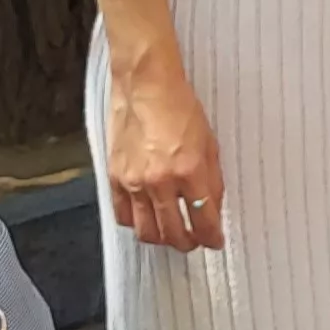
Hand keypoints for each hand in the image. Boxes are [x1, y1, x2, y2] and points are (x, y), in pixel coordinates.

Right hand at [105, 55, 225, 251]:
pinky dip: (136, 224)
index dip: (212, 236)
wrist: (145, 87)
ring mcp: (133, 182)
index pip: (204, 219)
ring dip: (162, 239)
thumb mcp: (209, 142)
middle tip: (195, 242)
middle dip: (188, 243)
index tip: (216, 241)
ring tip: (172, 236)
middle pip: (174, 232)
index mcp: (190, 170)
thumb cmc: (180, 107)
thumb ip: (212, 178)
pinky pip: (122, 215)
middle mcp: (160, 181)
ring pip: (146, 231)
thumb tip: (213, 205)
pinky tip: (146, 221)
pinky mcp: (113, 178)